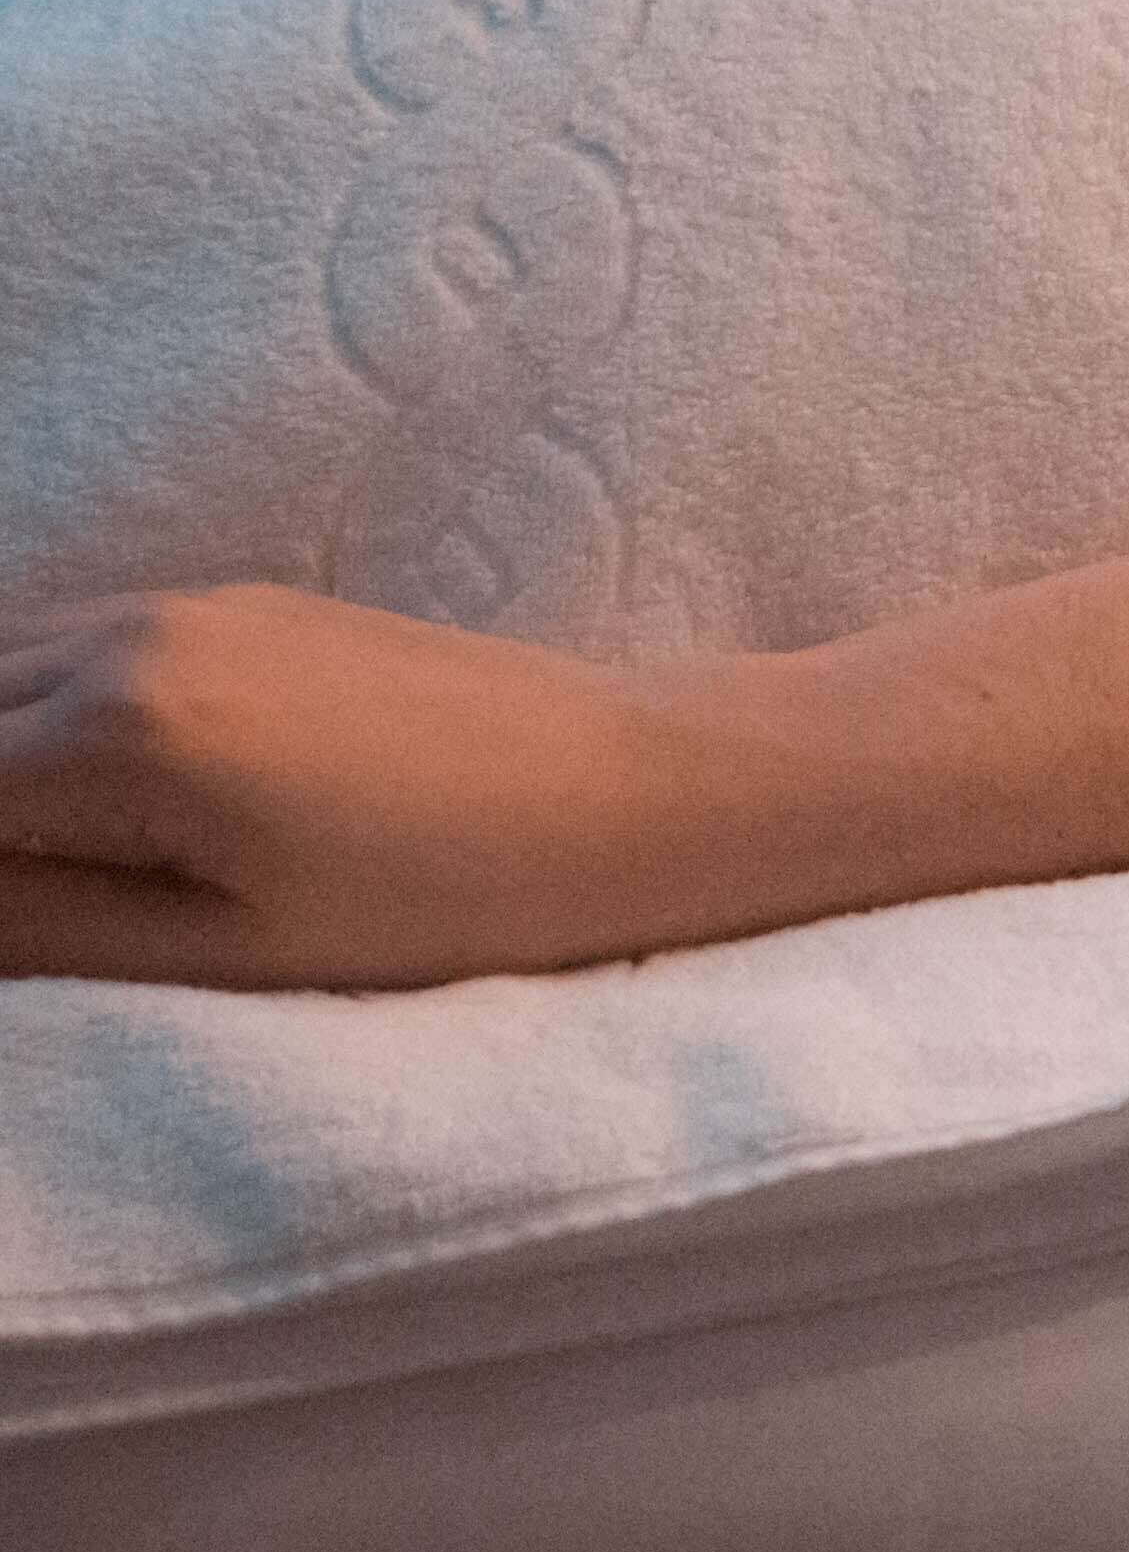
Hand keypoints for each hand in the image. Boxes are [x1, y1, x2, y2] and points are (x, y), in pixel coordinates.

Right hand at [0, 588, 826, 989]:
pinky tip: (62, 798)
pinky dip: (30, 715)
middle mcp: (128, 636)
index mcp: (109, 732)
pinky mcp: (244, 602)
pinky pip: (71, 645)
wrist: (643, 789)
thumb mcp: (215, 949)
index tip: (13, 921)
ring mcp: (189, 604)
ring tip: (46, 861)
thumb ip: (31, 919)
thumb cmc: (449, 900)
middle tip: (26, 895)